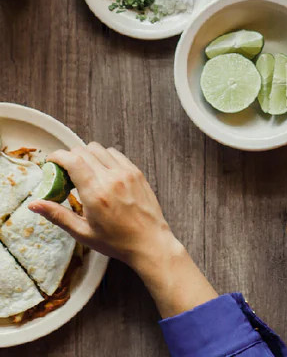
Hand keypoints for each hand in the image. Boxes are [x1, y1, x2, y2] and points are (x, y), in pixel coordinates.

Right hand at [29, 144, 216, 317]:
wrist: (148, 240)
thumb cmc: (114, 241)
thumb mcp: (82, 232)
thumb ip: (57, 214)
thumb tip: (33, 204)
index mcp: (96, 193)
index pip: (74, 160)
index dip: (58, 156)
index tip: (50, 161)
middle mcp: (112, 177)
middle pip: (85, 151)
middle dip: (70, 157)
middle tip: (64, 172)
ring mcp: (127, 172)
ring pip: (101, 149)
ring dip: (87, 155)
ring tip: (83, 173)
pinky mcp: (137, 171)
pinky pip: (116, 155)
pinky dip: (104, 158)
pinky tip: (101, 173)